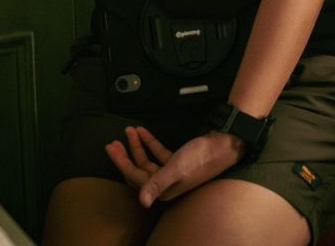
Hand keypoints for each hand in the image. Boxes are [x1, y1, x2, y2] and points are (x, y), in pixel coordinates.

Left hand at [105, 125, 245, 207]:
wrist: (224, 146)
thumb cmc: (200, 157)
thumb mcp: (176, 169)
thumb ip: (157, 184)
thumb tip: (142, 202)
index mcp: (163, 190)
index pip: (135, 177)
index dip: (121, 162)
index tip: (110, 147)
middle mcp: (165, 184)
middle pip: (138, 170)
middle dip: (125, 155)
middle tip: (113, 141)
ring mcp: (171, 173)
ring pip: (147, 160)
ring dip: (137, 146)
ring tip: (129, 130)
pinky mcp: (178, 162)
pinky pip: (158, 153)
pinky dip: (150, 143)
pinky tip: (144, 131)